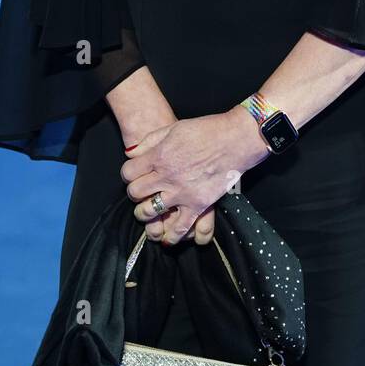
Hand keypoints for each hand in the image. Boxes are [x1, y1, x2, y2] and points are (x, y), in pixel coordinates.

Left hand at [120, 109, 266, 245]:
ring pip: (149, 211)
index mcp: (159, 156)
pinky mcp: (198, 204)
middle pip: (135, 192)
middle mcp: (166, 176)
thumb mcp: (174, 128)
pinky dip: (171, 236)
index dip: (128, 173)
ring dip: (145, 213)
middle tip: (142, 190)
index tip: (135, 173)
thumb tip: (130, 153)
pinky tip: (167, 238)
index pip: (128, 172)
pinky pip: (179, 227)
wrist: (236, 139)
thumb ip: (149, 140)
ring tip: (148, 211)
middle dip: (135, 192)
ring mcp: (181, 192)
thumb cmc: (206, 130)